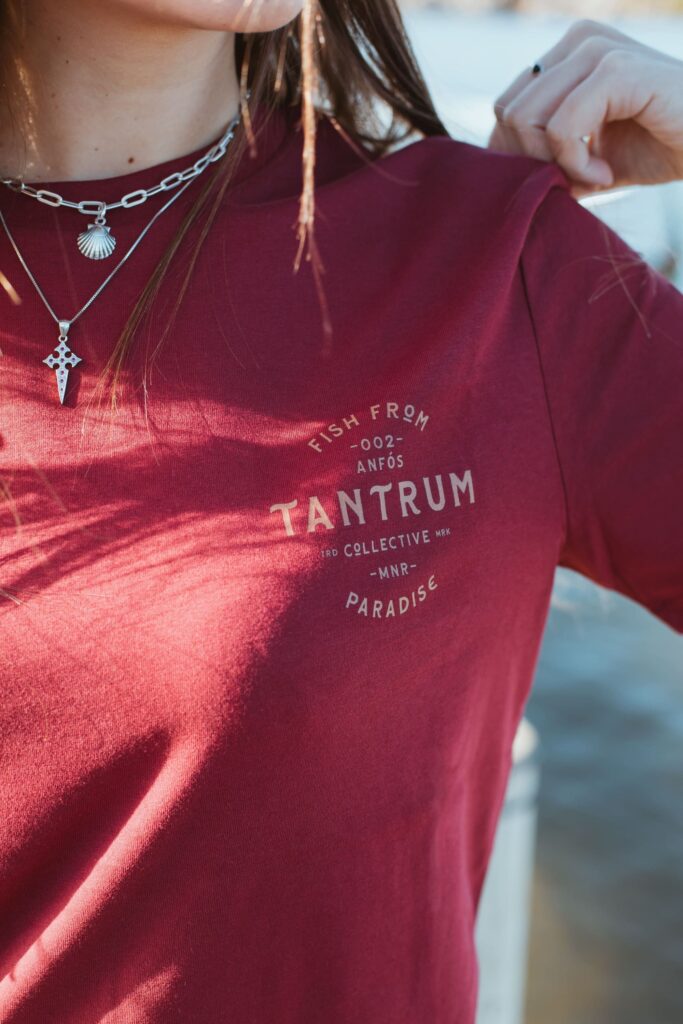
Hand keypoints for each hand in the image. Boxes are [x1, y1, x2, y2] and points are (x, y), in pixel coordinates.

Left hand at [487, 19, 682, 196]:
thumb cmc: (660, 146)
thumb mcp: (587, 155)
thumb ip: (543, 154)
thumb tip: (492, 168)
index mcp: (567, 53)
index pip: (504, 106)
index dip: (521, 155)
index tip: (564, 175)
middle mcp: (578, 40)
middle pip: (507, 113)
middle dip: (534, 161)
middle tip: (577, 180)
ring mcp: (597, 48)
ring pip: (526, 119)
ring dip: (556, 164)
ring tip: (595, 176)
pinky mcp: (616, 69)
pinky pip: (560, 128)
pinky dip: (577, 164)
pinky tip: (606, 174)